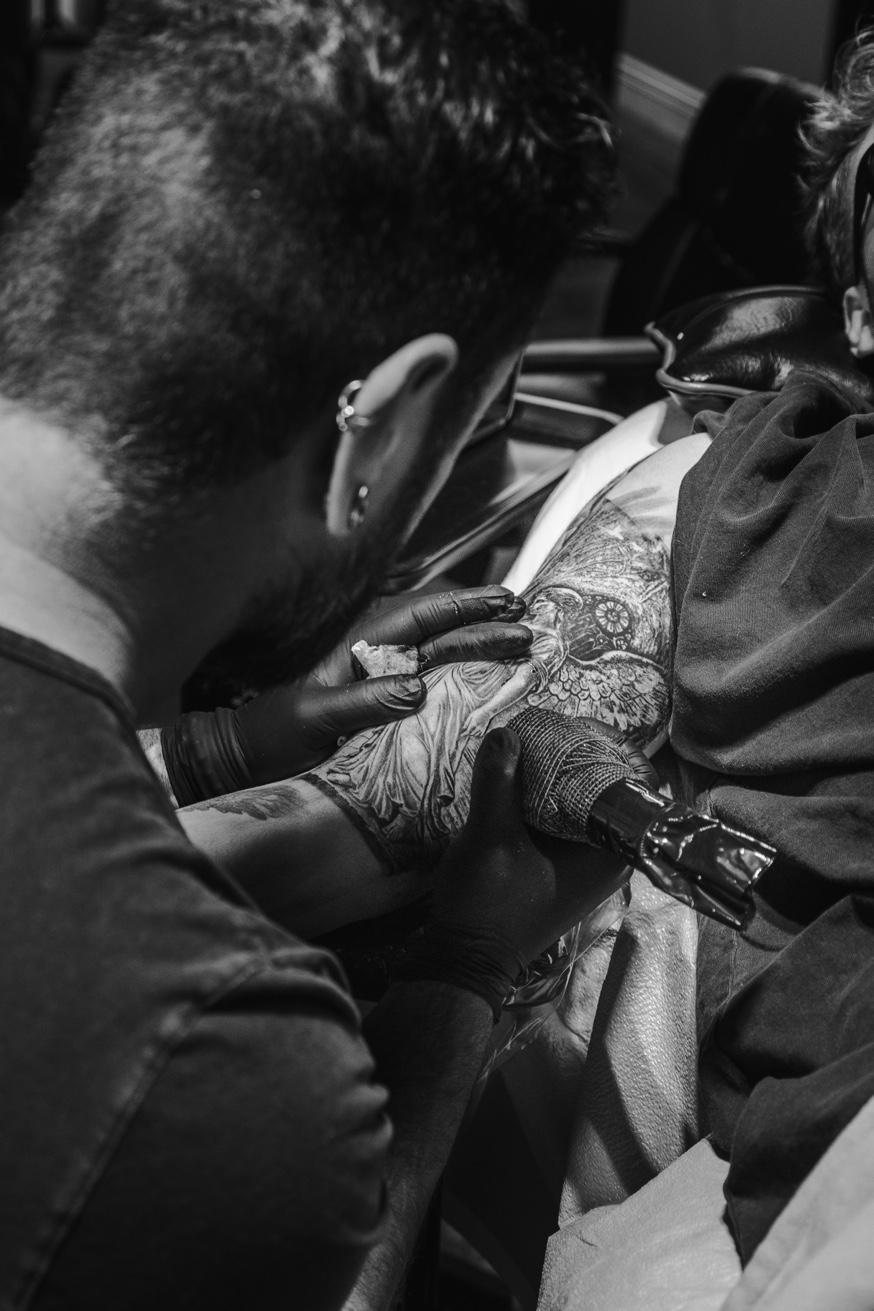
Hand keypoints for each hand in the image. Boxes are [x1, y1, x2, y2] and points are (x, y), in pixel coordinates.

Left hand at [234, 586, 530, 782]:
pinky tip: (493, 682)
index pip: (421, 615)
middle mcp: (378, 657)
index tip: (503, 601)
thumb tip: (416, 688)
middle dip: (485, 624)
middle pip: (441, 632)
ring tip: (521, 640)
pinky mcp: (389, 708)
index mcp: (361, 644)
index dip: (464, 606)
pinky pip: (435, 688)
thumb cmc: (273, 732)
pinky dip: (466, 680)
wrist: (250, 758)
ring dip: (481, 647)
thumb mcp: (313, 715)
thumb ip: (361, 701)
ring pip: (443, 656)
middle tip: (528, 622)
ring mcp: (386, 681)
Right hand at [433, 726, 635, 964]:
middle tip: (549, 729)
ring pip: (586, 799)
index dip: (612, 746)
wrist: (466, 958)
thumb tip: (506, 731)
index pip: (639, 782)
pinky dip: (549, 793)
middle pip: (612, 786)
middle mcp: (609, 856)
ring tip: (534, 743)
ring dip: (562, 771)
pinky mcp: (563, 863)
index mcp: (611, 852)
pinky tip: (522, 775)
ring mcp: (586, 861)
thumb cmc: (488, 904)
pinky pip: (567, 815)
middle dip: (582, 753)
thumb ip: (499, 782)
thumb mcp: (490, 837)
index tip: (574, 726)